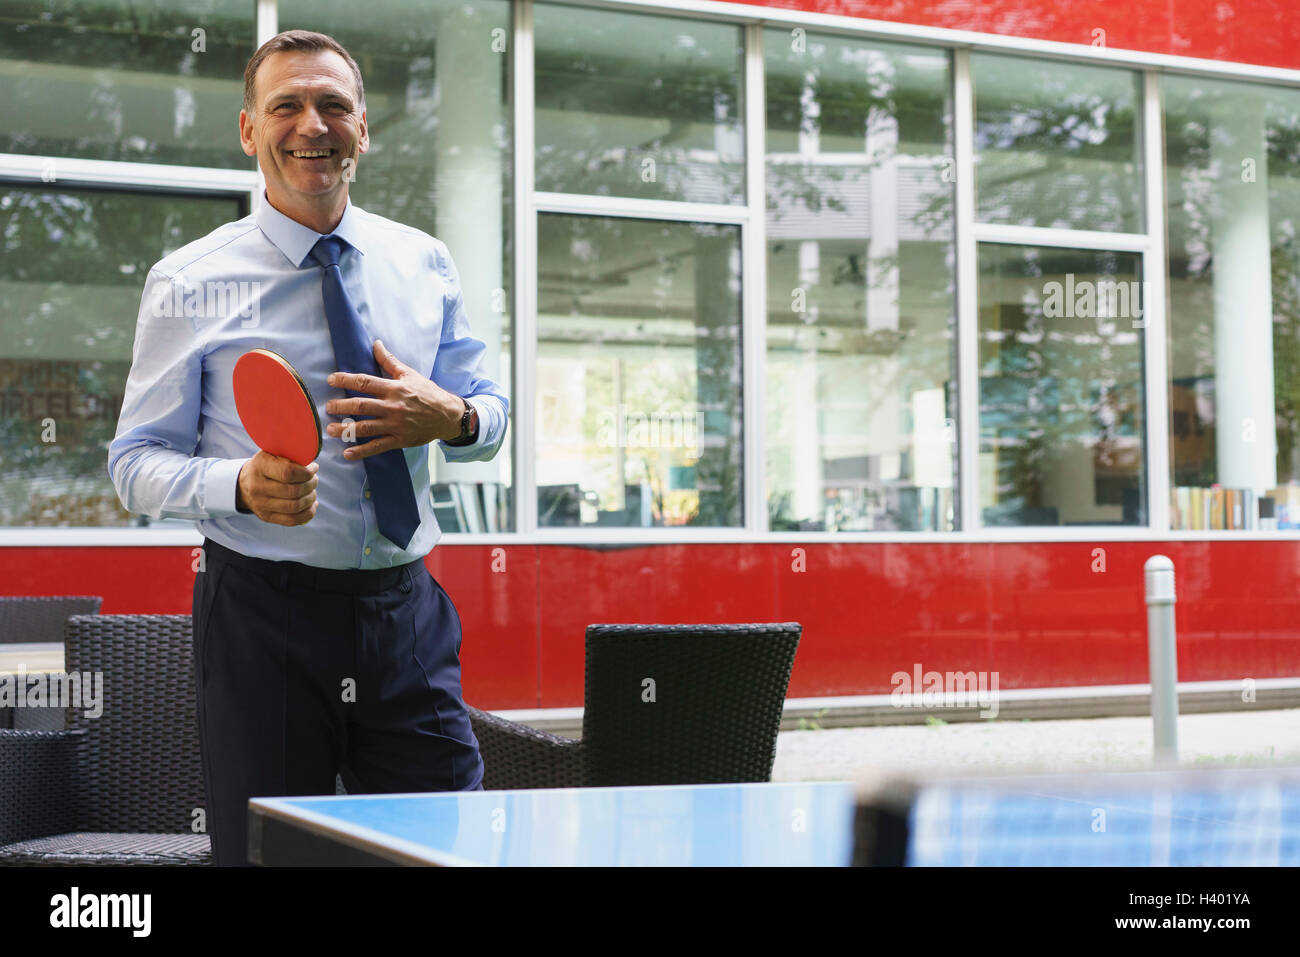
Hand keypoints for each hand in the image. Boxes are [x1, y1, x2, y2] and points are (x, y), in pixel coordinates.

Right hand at [236, 451, 318, 525]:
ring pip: (295, 507)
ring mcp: (261, 504)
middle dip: (311, 485)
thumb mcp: (273, 453)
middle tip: (314, 480)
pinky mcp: (267, 517)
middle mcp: (257, 487)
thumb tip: (312, 464)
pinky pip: (293, 520)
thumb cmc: (267, 466)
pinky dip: (308, 512)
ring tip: (312, 491)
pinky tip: (312, 504)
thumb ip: (291, 455)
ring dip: (310, 498)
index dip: (306, 472)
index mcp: (260, 466)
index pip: (288, 473)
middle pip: (293, 491)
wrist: (244, 484)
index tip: (314, 468)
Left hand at [324, 339, 462, 459]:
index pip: (365, 382)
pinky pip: (378, 446)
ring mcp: (396, 425)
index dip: (346, 379)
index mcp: (394, 388)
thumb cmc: (428, 393)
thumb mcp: (410, 374)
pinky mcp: (400, 440)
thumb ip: (389, 361)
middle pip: (362, 406)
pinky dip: (362, 451)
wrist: (448, 415)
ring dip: (346, 429)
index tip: (331, 379)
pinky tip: (348, 453)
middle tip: (328, 407)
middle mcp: (393, 407)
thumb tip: (376, 344)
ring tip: (331, 429)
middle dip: (341, 406)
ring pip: (366, 427)